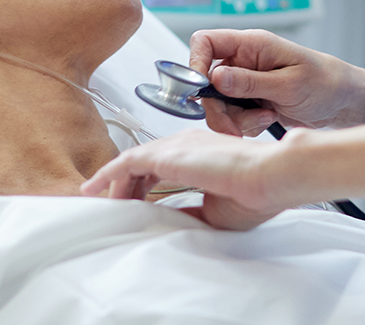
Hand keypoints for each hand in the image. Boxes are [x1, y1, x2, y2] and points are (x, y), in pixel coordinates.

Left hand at [81, 127, 302, 229]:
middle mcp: (185, 143)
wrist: (271, 176)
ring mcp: (175, 145)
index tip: (135, 206)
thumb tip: (168, 221)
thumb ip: (189, 210)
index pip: (161, 167)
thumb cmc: (255, 193)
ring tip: (106, 207)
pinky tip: (93, 190)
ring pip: (132, 163)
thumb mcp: (215, 211)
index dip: (143, 187)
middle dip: (127, 188)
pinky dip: (106, 175)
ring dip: (116, 186)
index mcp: (200, 152)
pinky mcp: (166, 154)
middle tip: (118, 211)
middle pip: (143, 164)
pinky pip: (126, 163)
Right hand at [189, 29, 364, 135]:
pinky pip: (232, 115)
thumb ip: (250, 82)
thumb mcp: (288, 84)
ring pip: (218, 103)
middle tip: (234, 127)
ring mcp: (246, 81)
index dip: (195, 63)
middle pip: (207, 82)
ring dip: (235, 119)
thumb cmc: (325, 81)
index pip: (206, 42)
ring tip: (264, 119)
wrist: (343, 101)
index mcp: (252, 44)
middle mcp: (245, 60)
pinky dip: (244, 125)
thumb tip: (215, 77)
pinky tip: (267, 121)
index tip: (200, 89)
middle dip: (218, 108)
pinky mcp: (250, 100)